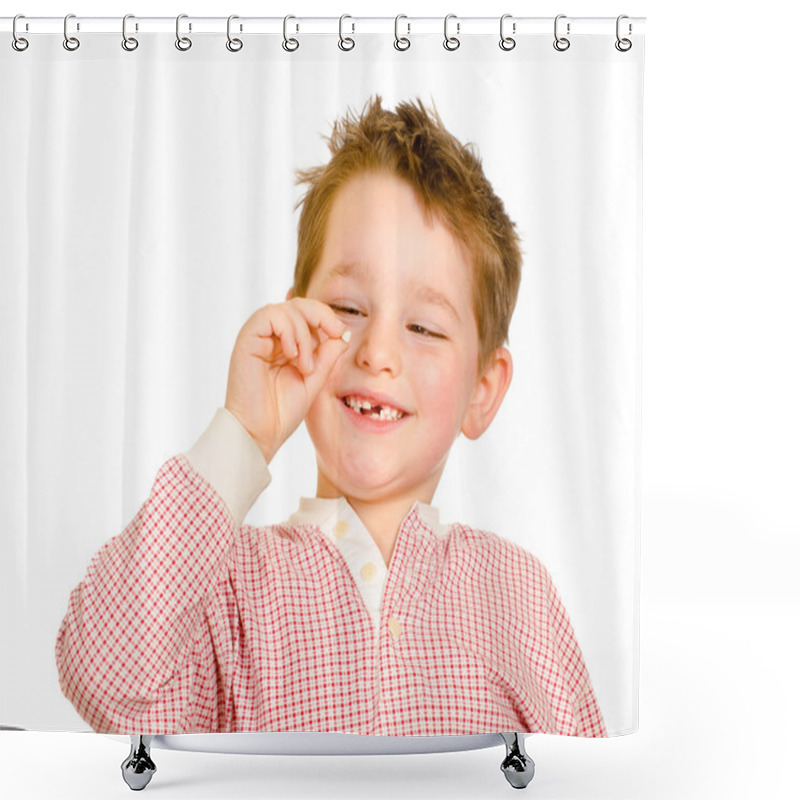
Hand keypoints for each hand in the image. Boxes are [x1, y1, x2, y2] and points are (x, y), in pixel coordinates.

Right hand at [224, 298, 349, 464]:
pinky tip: (292, 355)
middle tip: (334, 334)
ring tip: (306, 366)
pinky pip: (270, 315)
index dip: (328, 318)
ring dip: (304, 334)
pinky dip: (288, 331)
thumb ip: (328, 354)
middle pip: (300, 304)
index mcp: (286, 343)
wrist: (260, 432)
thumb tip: (343, 332)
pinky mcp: (247, 339)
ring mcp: (258, 336)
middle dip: (322, 315)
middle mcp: (271, 336)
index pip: (309, 314)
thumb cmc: (282, 411)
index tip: (340, 334)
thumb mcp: (315, 378)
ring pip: (288, 308)